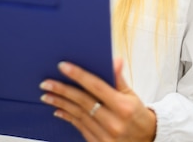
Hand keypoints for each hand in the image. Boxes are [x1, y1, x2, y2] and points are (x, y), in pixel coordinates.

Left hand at [40, 59, 156, 141]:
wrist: (146, 139)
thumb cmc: (136, 114)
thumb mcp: (131, 95)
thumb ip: (119, 78)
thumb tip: (115, 60)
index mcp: (123, 107)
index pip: (96, 87)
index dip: (79, 75)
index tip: (63, 66)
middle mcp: (114, 122)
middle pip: (83, 102)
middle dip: (62, 90)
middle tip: (46, 83)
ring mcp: (106, 136)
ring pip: (78, 115)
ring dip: (60, 104)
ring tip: (47, 95)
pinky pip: (79, 128)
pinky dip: (67, 117)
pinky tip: (58, 109)